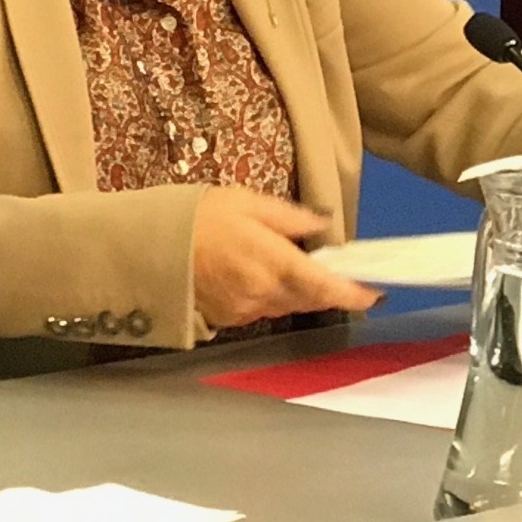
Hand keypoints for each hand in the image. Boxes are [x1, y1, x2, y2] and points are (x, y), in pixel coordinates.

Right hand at [190, 187, 381, 330]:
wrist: (146, 249)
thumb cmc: (196, 217)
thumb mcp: (245, 202)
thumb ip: (289, 217)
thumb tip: (322, 226)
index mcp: (273, 262)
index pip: (326, 286)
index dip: (354, 294)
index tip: (375, 294)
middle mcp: (265, 293)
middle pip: (311, 299)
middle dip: (327, 289)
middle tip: (336, 272)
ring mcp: (246, 310)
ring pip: (288, 306)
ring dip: (298, 292)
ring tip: (286, 266)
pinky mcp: (229, 320)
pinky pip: (263, 310)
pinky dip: (270, 296)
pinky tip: (255, 276)